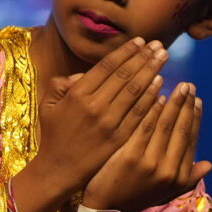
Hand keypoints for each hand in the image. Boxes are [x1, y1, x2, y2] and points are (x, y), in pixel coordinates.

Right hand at [33, 37, 165, 200]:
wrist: (59, 169)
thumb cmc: (54, 135)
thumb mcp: (48, 106)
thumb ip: (61, 85)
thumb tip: (82, 74)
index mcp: (76, 94)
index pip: (106, 66)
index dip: (125, 52)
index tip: (140, 42)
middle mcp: (94, 105)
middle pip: (125, 75)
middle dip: (144, 57)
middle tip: (159, 45)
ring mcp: (109, 122)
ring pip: (135, 91)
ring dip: (152, 71)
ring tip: (163, 58)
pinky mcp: (119, 137)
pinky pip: (139, 113)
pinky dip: (151, 97)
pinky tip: (161, 85)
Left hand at [81, 82, 207, 211]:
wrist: (105, 210)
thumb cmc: (135, 197)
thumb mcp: (166, 193)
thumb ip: (187, 179)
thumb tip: (209, 165)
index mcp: (179, 176)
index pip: (191, 140)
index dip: (195, 119)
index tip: (197, 101)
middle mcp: (168, 169)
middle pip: (180, 129)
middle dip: (186, 105)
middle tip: (189, 86)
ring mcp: (149, 162)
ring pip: (164, 125)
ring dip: (172, 102)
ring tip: (176, 85)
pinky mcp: (129, 156)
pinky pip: (143, 127)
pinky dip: (150, 110)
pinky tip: (154, 95)